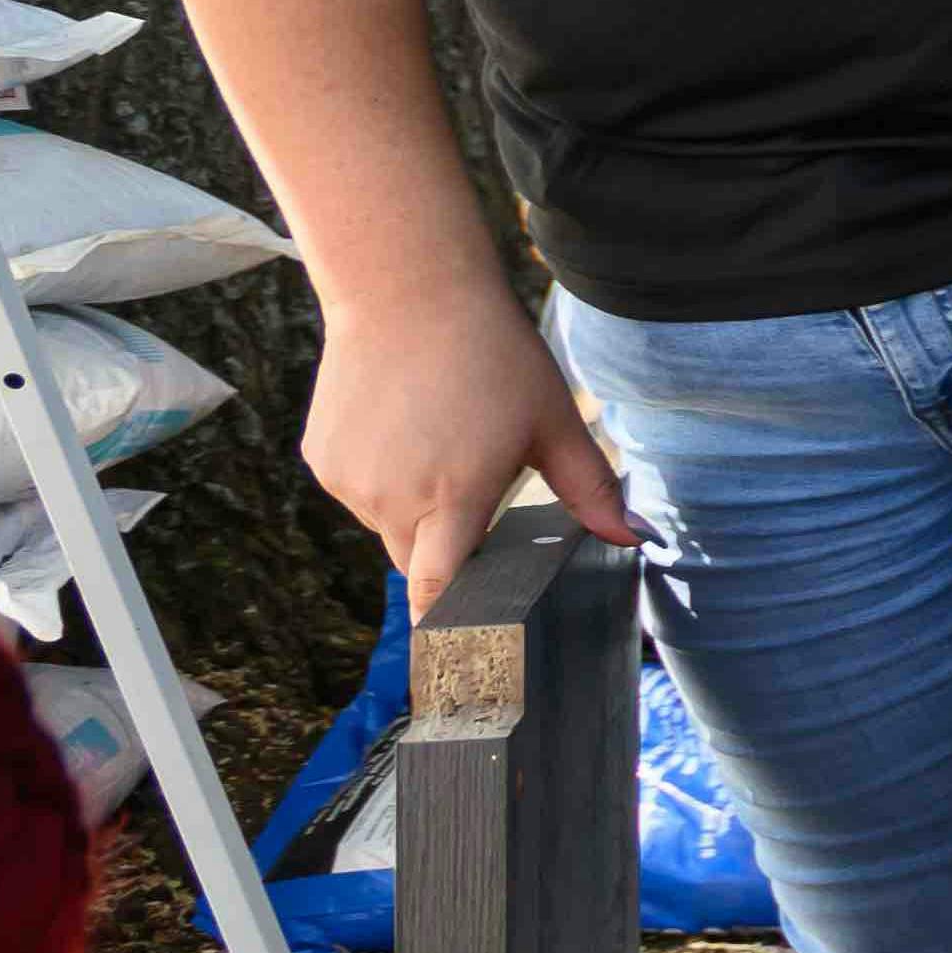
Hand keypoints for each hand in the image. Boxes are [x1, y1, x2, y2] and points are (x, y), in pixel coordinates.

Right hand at [302, 263, 633, 598]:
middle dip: (447, 545)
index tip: (453, 659)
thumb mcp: (553, 422)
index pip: (437, 590)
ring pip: (386, 525)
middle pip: (418, 560)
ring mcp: (347, 481)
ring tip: (441, 439)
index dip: (446, 627)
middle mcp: (390, 499)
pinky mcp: (321, 459)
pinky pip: (358, 491)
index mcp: (452, 498)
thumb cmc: (492, 355)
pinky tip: (405, 426)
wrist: (405, 293)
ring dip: (414, 506)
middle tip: (477, 486)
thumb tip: (630, 539)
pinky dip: (383, 477)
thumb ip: (589, 490)